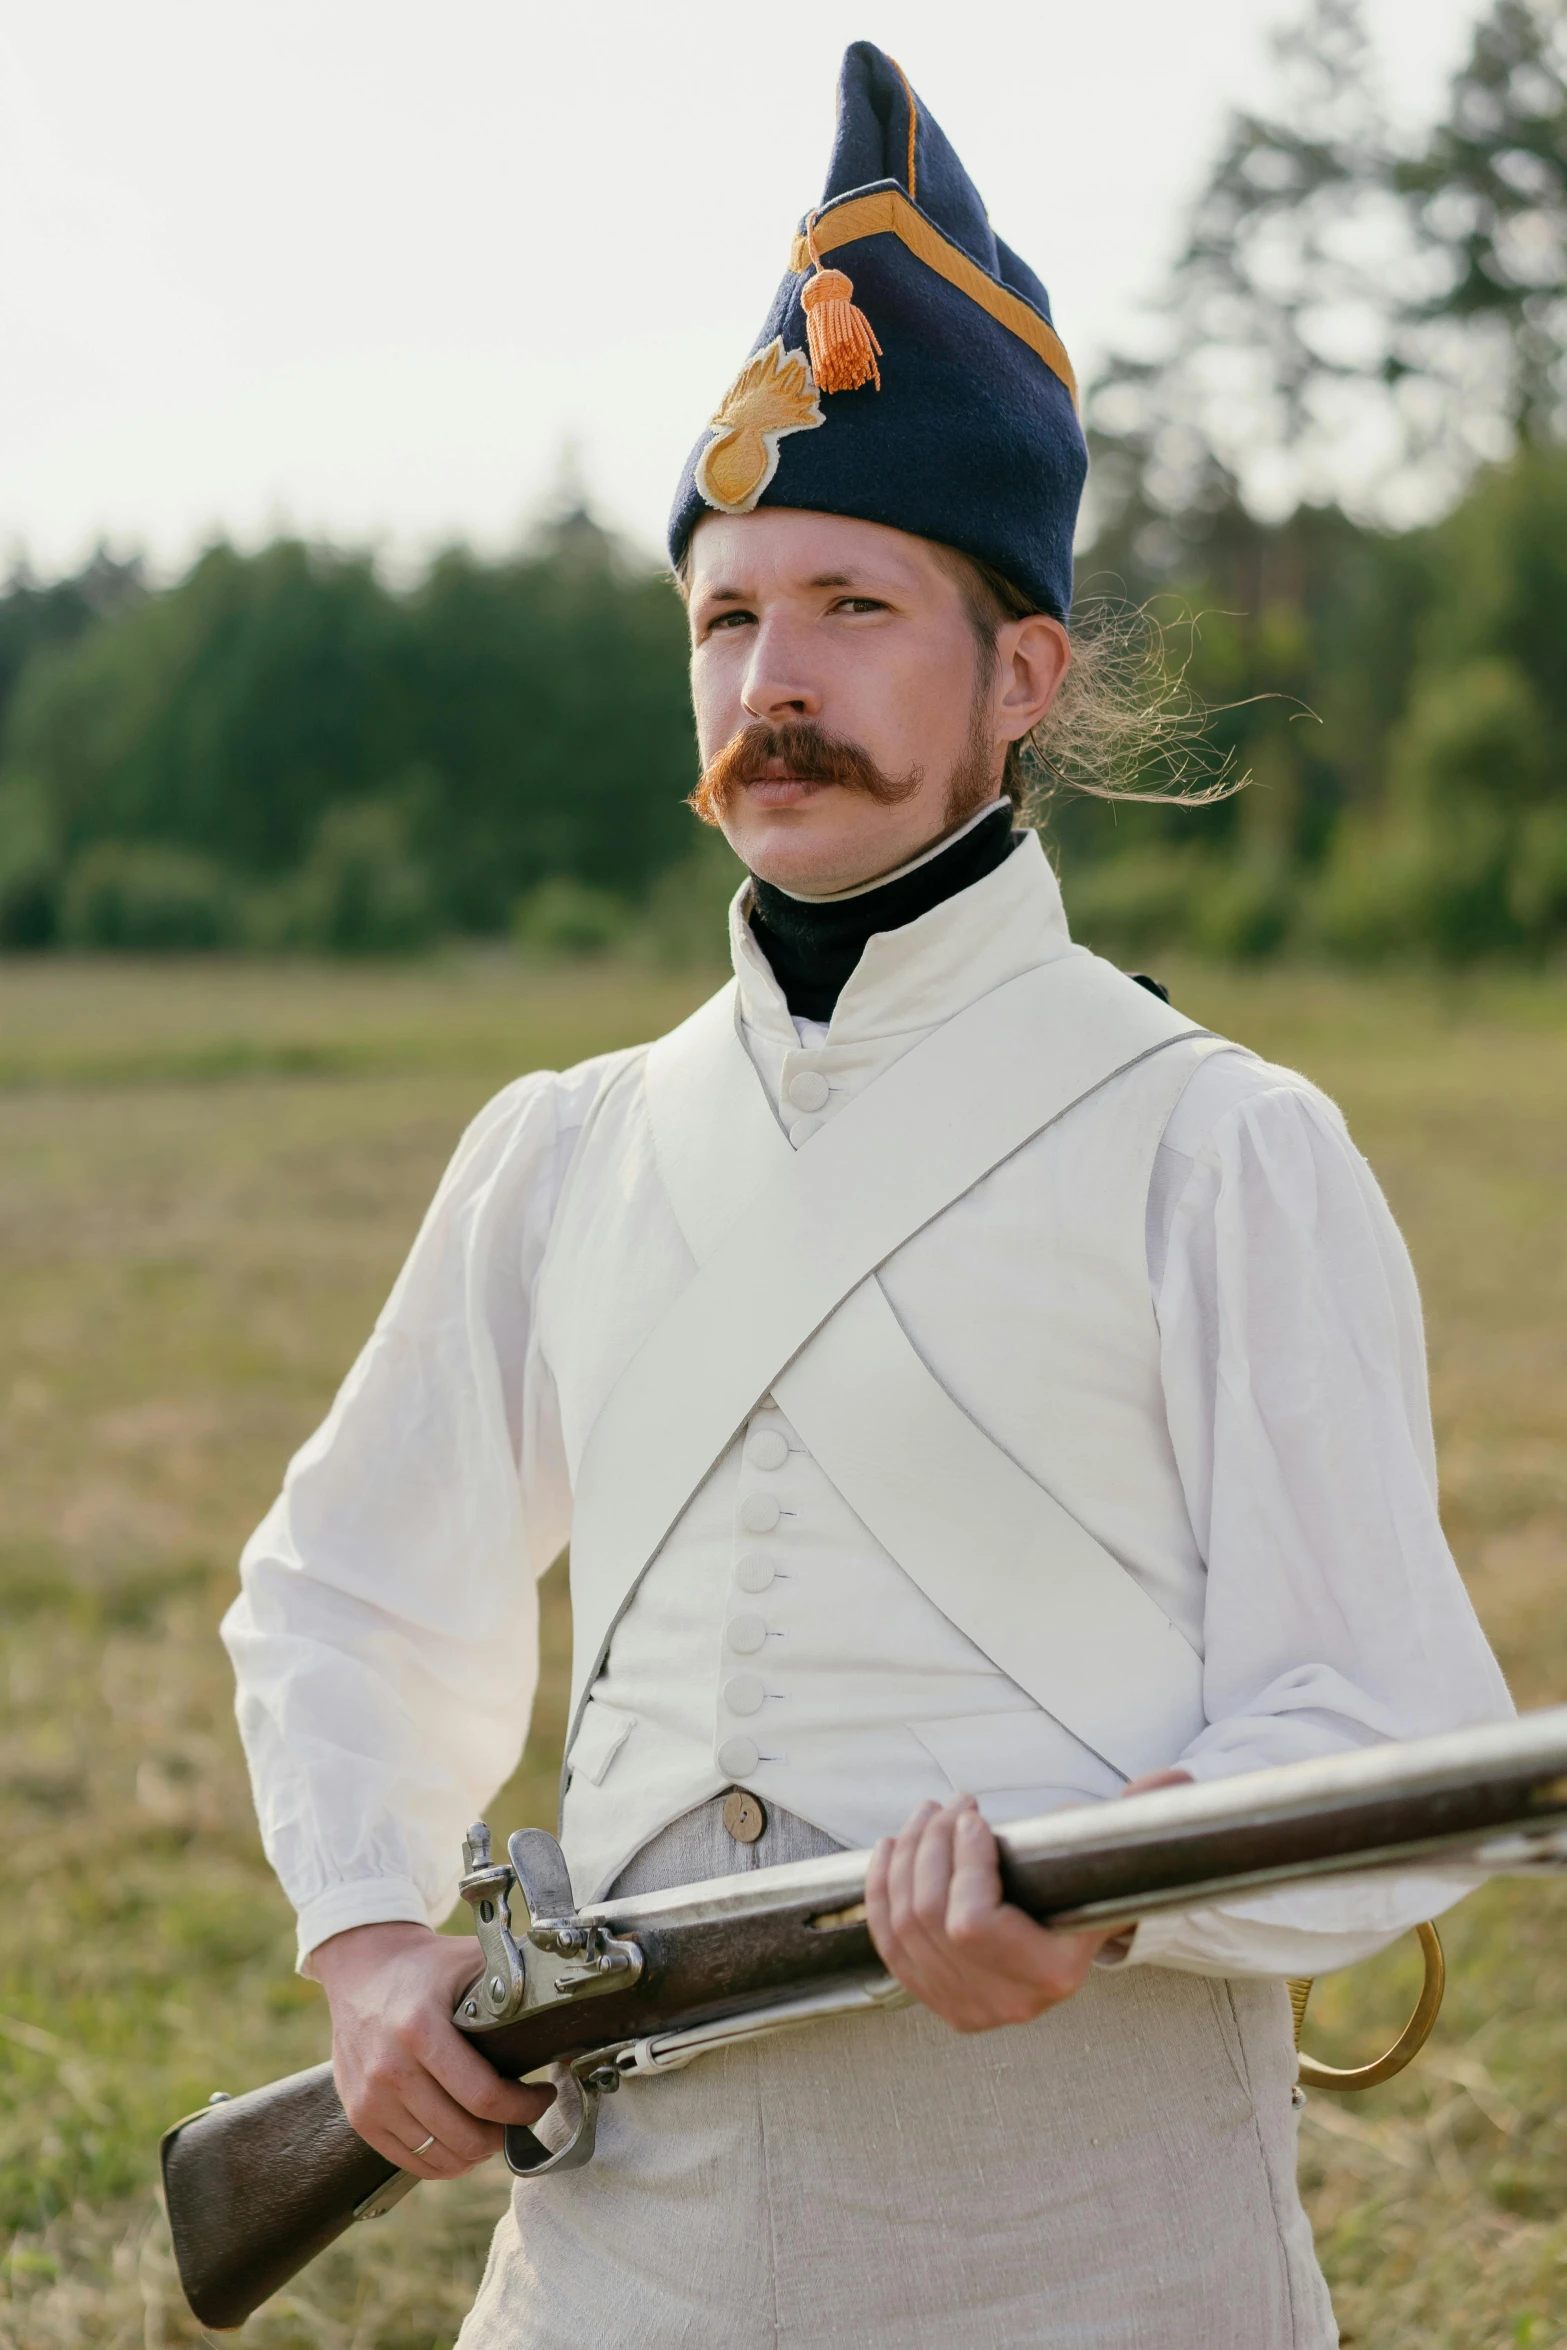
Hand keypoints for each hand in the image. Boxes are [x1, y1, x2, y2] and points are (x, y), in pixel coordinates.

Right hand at [306, 1921, 553, 2177]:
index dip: (524, 2108)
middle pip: (464, 2136)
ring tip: (494, 2128)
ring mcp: (370, 2098)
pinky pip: (410, 2162)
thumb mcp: (470, 1960)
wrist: (362, 1967)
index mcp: (419, 2029)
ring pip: (439, 2157)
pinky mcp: (360, 2116)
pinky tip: (462, 2141)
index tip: (543, 2096)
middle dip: (504, 2134)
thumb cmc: (426, 1967)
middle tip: (520, 2115)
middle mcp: (390, 2069)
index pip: (484, 2097)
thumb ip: (513, 1981)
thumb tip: (565, 2004)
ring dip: (476, 2152)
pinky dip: (444, 2162)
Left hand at [865, 1771, 1196, 2034]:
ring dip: (905, 1858)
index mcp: (1052, 1975)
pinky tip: (890, 1850)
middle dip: (930, 1846)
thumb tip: (1178, 1783)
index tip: (976, 1815)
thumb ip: (1144, 1817)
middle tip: (950, 1806)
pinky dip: (880, 1892)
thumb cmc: (1086, 1886)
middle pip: (930, 1917)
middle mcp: (1005, 2003)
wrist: (1067, 1943)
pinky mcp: (934, 1999)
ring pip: (904, 1925)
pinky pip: (888, 1945)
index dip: (962, 1861)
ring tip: (926, 1817)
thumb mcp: (1112, 1852)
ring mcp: (964, 2008)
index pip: (974, 1924)